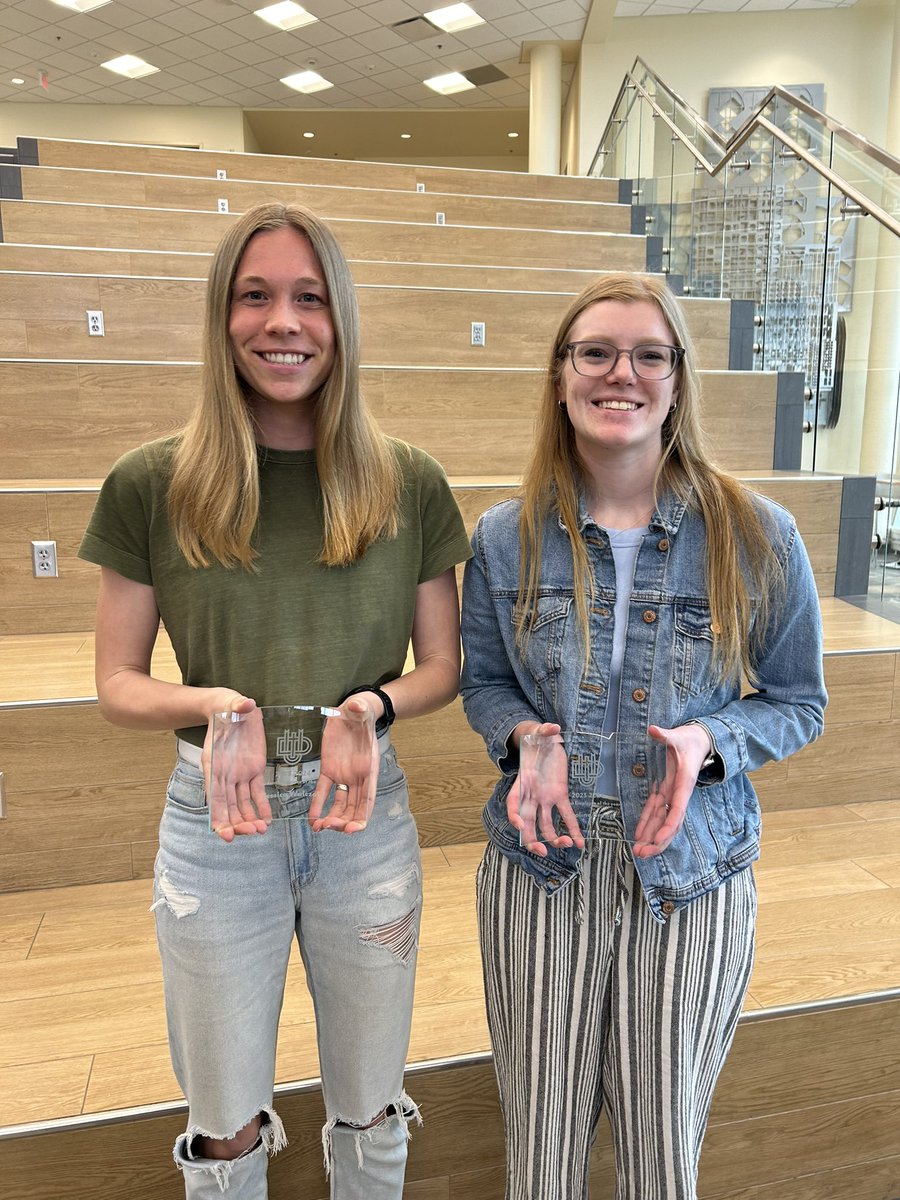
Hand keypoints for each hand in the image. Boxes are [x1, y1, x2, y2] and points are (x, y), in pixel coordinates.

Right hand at [203, 697, 271, 842]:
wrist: (233, 706)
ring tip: (260, 830)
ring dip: (249, 819)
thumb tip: (246, 703)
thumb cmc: (227, 706)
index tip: (225, 834)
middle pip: (228, 805)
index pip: (214, 795)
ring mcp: (238, 774)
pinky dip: (261, 807)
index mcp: (213, 763)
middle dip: (237, 822)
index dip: (218, 815)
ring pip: (242, 804)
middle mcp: (224, 774)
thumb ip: (237, 704)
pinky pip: (256, 793)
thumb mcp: (231, 703)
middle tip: (251, 833)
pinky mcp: (253, 770)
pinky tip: (268, 820)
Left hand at [309, 698, 378, 833]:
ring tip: (319, 827)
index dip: (363, 816)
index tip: (353, 829)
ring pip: (339, 804)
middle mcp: (358, 776)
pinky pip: (323, 792)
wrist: (351, 711)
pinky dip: (317, 805)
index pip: (368, 798)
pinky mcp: (329, 770)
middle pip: (354, 807)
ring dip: (331, 818)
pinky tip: (311, 818)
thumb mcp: (361, 708)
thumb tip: (358, 704)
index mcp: (368, 767)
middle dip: (344, 821)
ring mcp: (344, 775)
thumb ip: (360, 707)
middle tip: (329, 826)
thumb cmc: (360, 711)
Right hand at [512, 722, 584, 856]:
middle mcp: (531, 795)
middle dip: (532, 839)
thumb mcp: (539, 732)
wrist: (543, 740)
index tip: (519, 825)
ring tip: (567, 844)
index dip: (514, 816)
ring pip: (546, 825)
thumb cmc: (537, 737)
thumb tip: (552, 727)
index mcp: (522, 782)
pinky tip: (580, 843)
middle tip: (541, 851)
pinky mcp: (560, 796)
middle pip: (528, 823)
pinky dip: (573, 829)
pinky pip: (566, 816)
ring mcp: (545, 798)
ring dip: (554, 838)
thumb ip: (544, 730)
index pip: (513, 804)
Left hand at [631, 723, 712, 857]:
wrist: (699, 740)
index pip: (676, 810)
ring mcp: (671, 794)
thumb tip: (653, 729)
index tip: (657, 840)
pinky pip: (655, 811)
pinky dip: (647, 823)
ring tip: (638, 851)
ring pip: (661, 821)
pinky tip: (638, 835)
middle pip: (669, 823)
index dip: (667, 826)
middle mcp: (678, 793)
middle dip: (657, 840)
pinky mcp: (665, 791)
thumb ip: (666, 735)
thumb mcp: (678, 735)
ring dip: (650, 836)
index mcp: (683, 783)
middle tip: (642, 854)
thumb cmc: (690, 739)